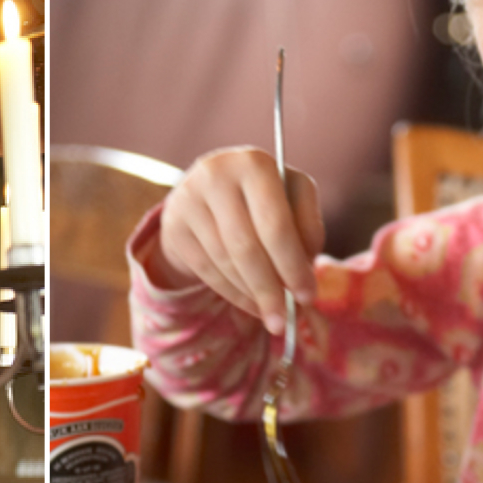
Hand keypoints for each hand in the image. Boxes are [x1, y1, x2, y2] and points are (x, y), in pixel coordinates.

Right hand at [157, 146, 324, 334]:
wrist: (207, 191)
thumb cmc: (262, 198)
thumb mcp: (291, 200)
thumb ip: (306, 230)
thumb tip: (304, 276)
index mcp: (254, 164)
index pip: (275, 223)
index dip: (293, 264)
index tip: (308, 295)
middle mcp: (217, 176)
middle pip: (246, 247)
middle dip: (270, 288)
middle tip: (285, 319)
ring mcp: (189, 200)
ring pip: (225, 262)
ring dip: (252, 294)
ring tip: (271, 313)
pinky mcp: (174, 226)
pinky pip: (207, 270)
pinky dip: (233, 293)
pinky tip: (251, 304)